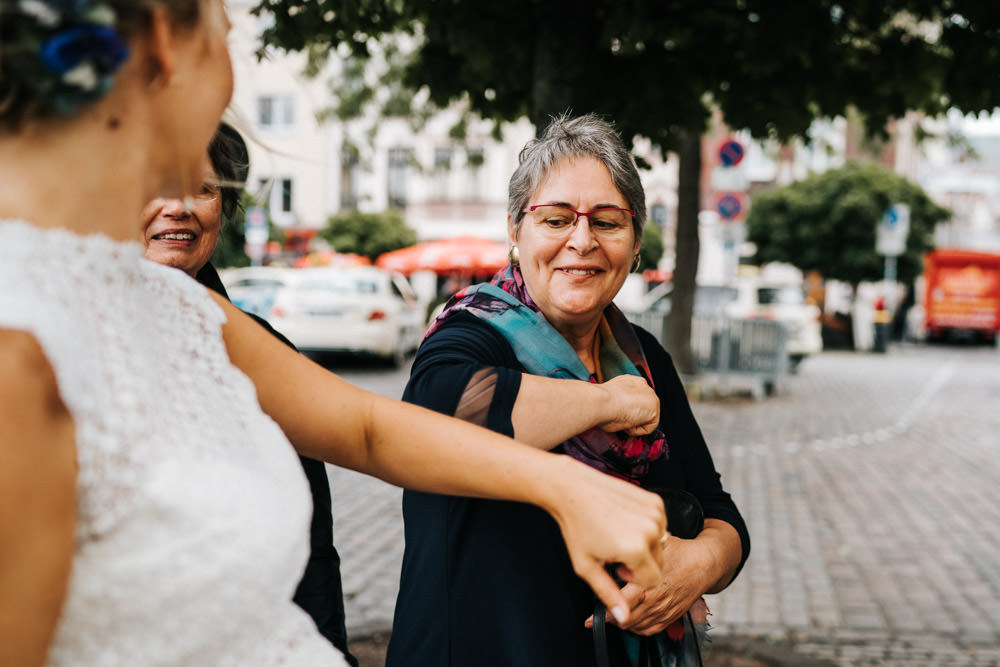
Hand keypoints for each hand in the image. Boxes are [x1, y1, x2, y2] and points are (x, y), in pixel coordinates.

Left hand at [545, 458, 665, 625]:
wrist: (573, 489)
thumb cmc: (577, 526)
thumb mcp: (587, 567)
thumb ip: (609, 594)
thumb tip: (623, 618)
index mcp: (635, 550)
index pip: (651, 581)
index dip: (632, 576)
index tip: (616, 565)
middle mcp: (650, 531)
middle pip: (657, 563)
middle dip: (639, 562)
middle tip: (615, 548)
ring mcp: (655, 514)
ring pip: (660, 544)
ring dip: (643, 544)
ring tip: (619, 533)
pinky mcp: (656, 501)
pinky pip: (659, 525)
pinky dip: (646, 526)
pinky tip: (625, 521)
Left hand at [584, 536, 712, 634]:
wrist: (704, 563)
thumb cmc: (679, 552)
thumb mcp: (652, 547)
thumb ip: (633, 558)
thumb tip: (614, 568)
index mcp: (649, 584)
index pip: (621, 604)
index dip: (605, 612)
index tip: (590, 618)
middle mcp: (656, 601)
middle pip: (627, 619)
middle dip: (612, 617)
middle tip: (600, 613)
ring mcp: (664, 611)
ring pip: (637, 626)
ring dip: (624, 622)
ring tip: (614, 613)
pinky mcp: (671, 616)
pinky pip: (651, 629)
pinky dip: (638, 628)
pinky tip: (632, 617)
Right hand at [596, 375, 659, 435]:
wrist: (601, 402)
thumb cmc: (599, 402)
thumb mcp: (610, 398)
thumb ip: (620, 403)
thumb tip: (618, 413)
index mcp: (631, 381)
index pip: (635, 398)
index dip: (627, 410)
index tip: (617, 415)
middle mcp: (643, 385)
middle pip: (643, 407)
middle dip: (633, 417)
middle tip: (619, 420)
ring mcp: (650, 396)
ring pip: (647, 418)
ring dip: (634, 423)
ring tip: (621, 420)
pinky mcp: (654, 409)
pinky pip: (649, 427)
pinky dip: (637, 431)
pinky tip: (627, 424)